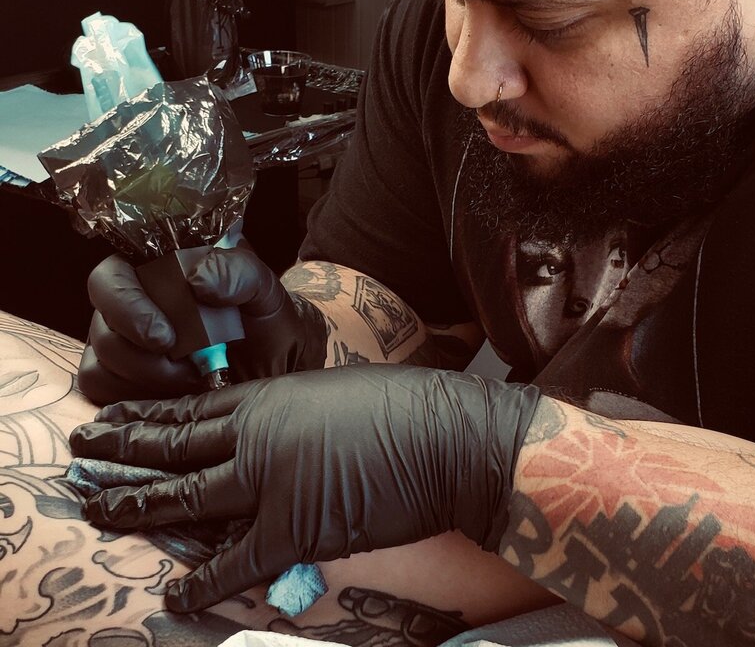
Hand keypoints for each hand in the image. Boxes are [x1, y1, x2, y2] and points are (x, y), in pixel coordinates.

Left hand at [70, 365, 540, 611]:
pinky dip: (203, 579)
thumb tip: (275, 431)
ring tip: (97, 507)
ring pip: (186, 496)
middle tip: (83, 451)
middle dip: (123, 450)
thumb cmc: (401, 407)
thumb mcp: (335, 392)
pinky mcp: (294, 528)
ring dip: (138, 505)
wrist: (444, 436)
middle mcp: (258, 436)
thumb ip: (294, 412)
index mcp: (272, 398)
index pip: (193, 408)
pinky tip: (175, 591)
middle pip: (175, 445)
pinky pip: (235, 561)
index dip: (148, 414)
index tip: (114, 416)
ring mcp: (270, 481)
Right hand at [79, 246, 326, 402]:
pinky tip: (177, 394)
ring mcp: (122, 343)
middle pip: (102, 328)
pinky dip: (136, 398)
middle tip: (188, 368)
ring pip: (99, 365)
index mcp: (155, 268)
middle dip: (141, 356)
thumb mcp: (264, 290)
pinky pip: (103, 392)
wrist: (277, 364)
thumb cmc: (266, 320)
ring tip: (194, 379)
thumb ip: (238, 272)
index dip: (126, 307)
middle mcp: (130, 304)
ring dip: (145, 380)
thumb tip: (196, 280)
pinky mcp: (122, 379)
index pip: (109, 278)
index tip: (166, 337)